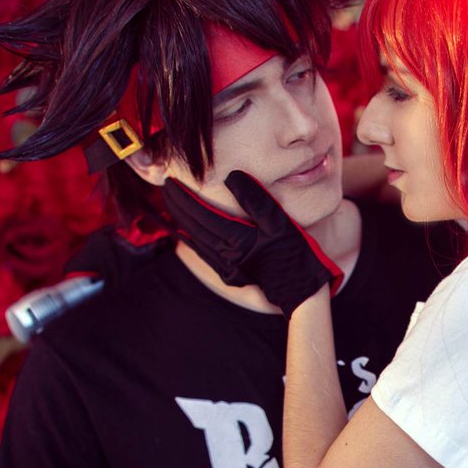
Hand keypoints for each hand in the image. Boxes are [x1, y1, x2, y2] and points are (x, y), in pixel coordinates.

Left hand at [162, 174, 341, 314]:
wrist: (302, 291)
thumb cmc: (296, 254)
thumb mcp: (281, 222)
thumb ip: (255, 198)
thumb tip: (231, 175)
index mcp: (235, 239)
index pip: (200, 213)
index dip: (183, 197)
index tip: (169, 181)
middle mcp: (226, 255)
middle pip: (194, 227)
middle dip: (178, 206)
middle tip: (165, 188)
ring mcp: (228, 268)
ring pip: (197, 241)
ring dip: (184, 222)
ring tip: (174, 205)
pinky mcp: (233, 276)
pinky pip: (206, 256)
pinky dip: (194, 242)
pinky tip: (190, 235)